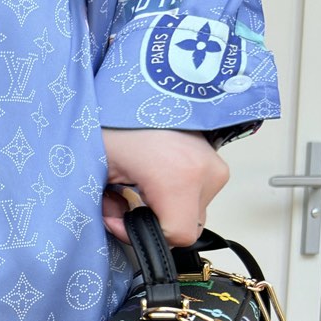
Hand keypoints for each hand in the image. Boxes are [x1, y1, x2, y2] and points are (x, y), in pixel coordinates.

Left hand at [101, 127, 229, 245]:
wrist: (146, 84)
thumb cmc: (119, 119)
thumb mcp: (102, 168)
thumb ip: (109, 208)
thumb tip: (118, 224)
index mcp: (179, 178)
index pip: (178, 237)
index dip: (146, 236)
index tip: (123, 219)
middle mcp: (205, 174)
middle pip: (185, 227)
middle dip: (152, 223)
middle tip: (124, 201)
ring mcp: (215, 167)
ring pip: (192, 214)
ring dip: (164, 210)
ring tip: (139, 185)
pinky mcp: (217, 162)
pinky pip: (199, 196)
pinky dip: (177, 196)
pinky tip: (155, 178)